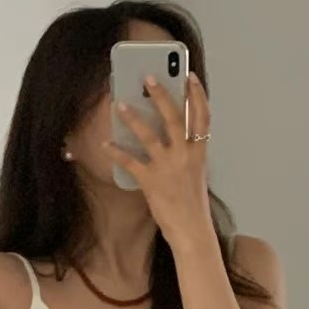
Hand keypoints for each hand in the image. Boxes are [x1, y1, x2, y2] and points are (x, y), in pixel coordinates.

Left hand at [105, 73, 212, 247]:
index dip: (197, 95)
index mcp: (199, 153)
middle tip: (148, 78)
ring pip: (149, 136)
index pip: (202, 117)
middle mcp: (185, 156)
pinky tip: (106, 145)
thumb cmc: (192, 205)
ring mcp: (168, 168)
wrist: (192, 231)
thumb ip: (186, 154)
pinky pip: (131, 162)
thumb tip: (169, 137)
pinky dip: (117, 153)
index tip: (189, 76)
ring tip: (120, 104)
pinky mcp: (152, 182)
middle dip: (161, 95)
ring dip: (133, 118)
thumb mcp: (195, 174)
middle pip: (174, 118)